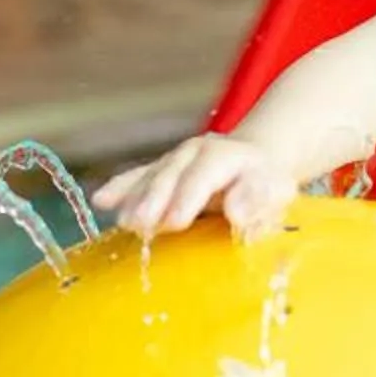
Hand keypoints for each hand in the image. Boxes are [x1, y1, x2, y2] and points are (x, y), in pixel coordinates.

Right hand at [91, 134, 296, 240]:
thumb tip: (235, 213)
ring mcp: (175, 160)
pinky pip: (138, 178)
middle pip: (171, 174)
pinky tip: (100, 200)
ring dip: (134, 200)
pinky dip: (120, 189)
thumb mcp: (275, 192)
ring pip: (151, 177)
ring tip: (123, 222)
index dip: (187, 196)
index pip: (204, 174)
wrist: (255, 161)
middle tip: (139, 224)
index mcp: (226, 157)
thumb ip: (257, 200)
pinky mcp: (161, 170)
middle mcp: (195, 152)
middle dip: (154, 200)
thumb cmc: (265, 186)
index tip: (174, 221)